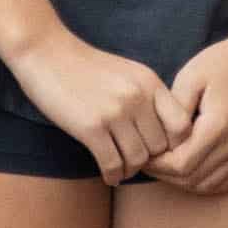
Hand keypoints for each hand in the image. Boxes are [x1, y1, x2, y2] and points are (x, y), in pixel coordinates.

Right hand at [18, 33, 177, 181]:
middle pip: (159, 147)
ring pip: (137, 160)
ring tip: (121, 170)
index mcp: (150, 83)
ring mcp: (115, 112)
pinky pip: (112, 163)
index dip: (175, 144)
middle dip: (149, 160)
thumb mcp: (127, 72)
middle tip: (137, 164)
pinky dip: (113, 176)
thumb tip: (165, 135)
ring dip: (130, 170)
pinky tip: (109, 175)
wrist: (46, 52)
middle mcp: (137, 97)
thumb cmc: (86, 66)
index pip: (182, 125)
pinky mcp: (91, 127)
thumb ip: (148, 97)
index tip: (158, 149)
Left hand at [148, 21, 227, 190]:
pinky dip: (205, 182)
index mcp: (218, 126)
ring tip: (166, 166)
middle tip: (149, 162)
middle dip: (166, 175)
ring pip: (209, 186)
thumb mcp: (191, 77)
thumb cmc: (226, 62)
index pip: (180, 164)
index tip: (144, 154)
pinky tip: (191, 170)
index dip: (157, 165)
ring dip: (184, 181)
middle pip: (192, 179)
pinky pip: (227, 182)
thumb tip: (159, 138)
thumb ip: (173, 111)